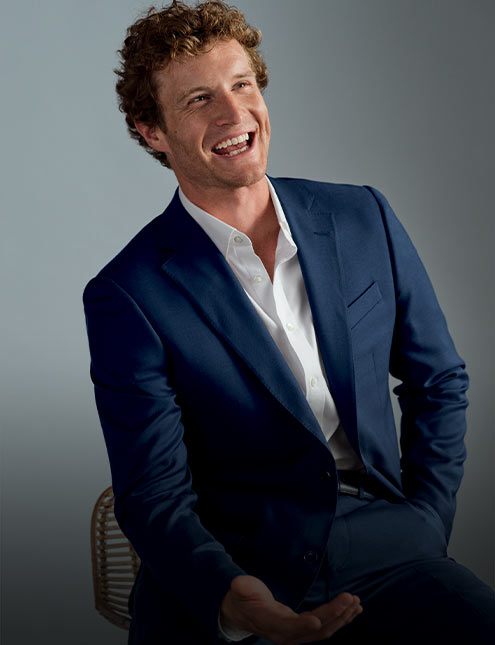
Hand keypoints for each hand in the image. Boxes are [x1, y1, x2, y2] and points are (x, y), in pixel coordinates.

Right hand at [220, 574, 361, 643]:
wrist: (244, 613)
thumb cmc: (243, 598)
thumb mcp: (240, 590)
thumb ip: (242, 587)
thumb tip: (239, 583)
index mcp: (271, 623)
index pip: (288, 628)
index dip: (301, 626)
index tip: (316, 621)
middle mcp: (287, 634)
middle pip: (314, 630)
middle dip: (334, 615)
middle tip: (350, 598)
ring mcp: (298, 634)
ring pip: (325, 630)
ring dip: (342, 617)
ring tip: (356, 603)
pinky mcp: (305, 630)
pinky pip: (327, 627)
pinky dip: (341, 619)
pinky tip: (354, 610)